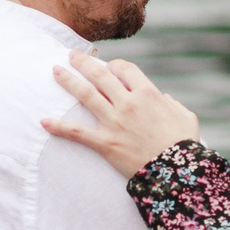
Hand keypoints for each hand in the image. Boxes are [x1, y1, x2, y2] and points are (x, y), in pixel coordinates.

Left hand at [42, 52, 201, 176]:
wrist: (176, 174)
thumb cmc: (184, 145)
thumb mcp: (186, 117)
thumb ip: (173, 104)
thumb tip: (165, 99)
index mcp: (148, 93)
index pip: (124, 68)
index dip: (114, 65)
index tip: (109, 67)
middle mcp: (128, 103)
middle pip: (100, 75)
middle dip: (83, 62)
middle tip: (71, 55)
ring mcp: (114, 122)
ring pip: (85, 95)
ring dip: (68, 81)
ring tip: (55, 71)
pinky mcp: (105, 143)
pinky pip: (77, 132)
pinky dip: (59, 126)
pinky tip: (43, 121)